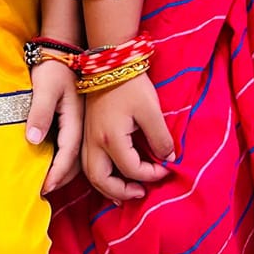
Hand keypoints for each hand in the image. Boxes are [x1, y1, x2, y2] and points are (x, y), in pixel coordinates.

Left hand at [27, 58, 82, 194]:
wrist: (63, 50)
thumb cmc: (52, 68)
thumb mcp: (45, 88)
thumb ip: (40, 113)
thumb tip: (33, 140)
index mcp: (75, 119)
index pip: (67, 154)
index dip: (56, 173)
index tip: (44, 187)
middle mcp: (80, 125)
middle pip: (75, 160)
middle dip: (61, 178)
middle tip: (44, 191)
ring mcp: (79, 123)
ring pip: (75, 155)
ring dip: (64, 171)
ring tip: (49, 183)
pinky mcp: (73, 120)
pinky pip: (71, 145)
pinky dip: (64, 159)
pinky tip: (53, 163)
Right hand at [82, 71, 172, 201]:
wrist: (109, 61)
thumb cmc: (130, 84)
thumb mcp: (151, 110)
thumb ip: (161, 138)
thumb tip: (168, 158)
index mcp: (112, 138)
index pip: (132, 169)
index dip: (152, 174)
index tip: (166, 167)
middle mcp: (94, 142)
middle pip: (102, 180)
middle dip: (122, 191)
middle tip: (141, 192)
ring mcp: (87, 136)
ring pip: (90, 174)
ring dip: (107, 186)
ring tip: (125, 191)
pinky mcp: (85, 130)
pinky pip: (87, 161)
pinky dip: (99, 174)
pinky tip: (111, 173)